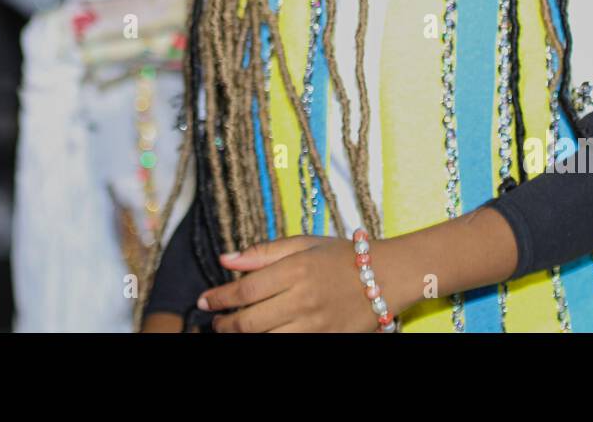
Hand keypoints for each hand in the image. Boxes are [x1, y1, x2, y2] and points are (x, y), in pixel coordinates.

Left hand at [197, 236, 382, 332]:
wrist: (388, 277)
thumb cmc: (342, 257)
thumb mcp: (304, 244)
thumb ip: (263, 252)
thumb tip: (226, 260)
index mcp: (297, 270)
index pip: (245, 290)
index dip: (220, 297)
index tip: (204, 300)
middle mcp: (304, 299)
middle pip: (250, 321)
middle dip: (225, 324)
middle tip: (216, 321)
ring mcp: (316, 325)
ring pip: (266, 340)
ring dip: (243, 338)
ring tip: (233, 331)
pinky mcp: (326, 340)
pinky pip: (289, 347)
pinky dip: (270, 343)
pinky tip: (261, 337)